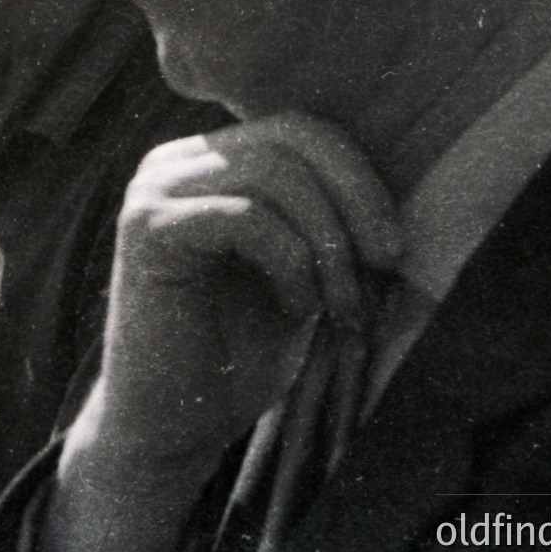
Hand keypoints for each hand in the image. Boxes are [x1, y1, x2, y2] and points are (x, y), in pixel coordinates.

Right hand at [91, 113, 397, 453]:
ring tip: (337, 305)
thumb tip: (401, 187)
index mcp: (211, 161)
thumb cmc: (241, 350)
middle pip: (291, 138)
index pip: (299, 129)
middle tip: (384, 267)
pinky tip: (296, 308)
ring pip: (274, 173)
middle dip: (353, 202)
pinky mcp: (148, 226)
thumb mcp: (302, 270)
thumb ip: (326, 217)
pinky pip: (246, 217)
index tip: (393, 247)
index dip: (358, 177)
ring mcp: (155, 188)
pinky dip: (290, 263)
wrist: (176, 422)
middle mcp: (176, 161)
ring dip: (327, 243)